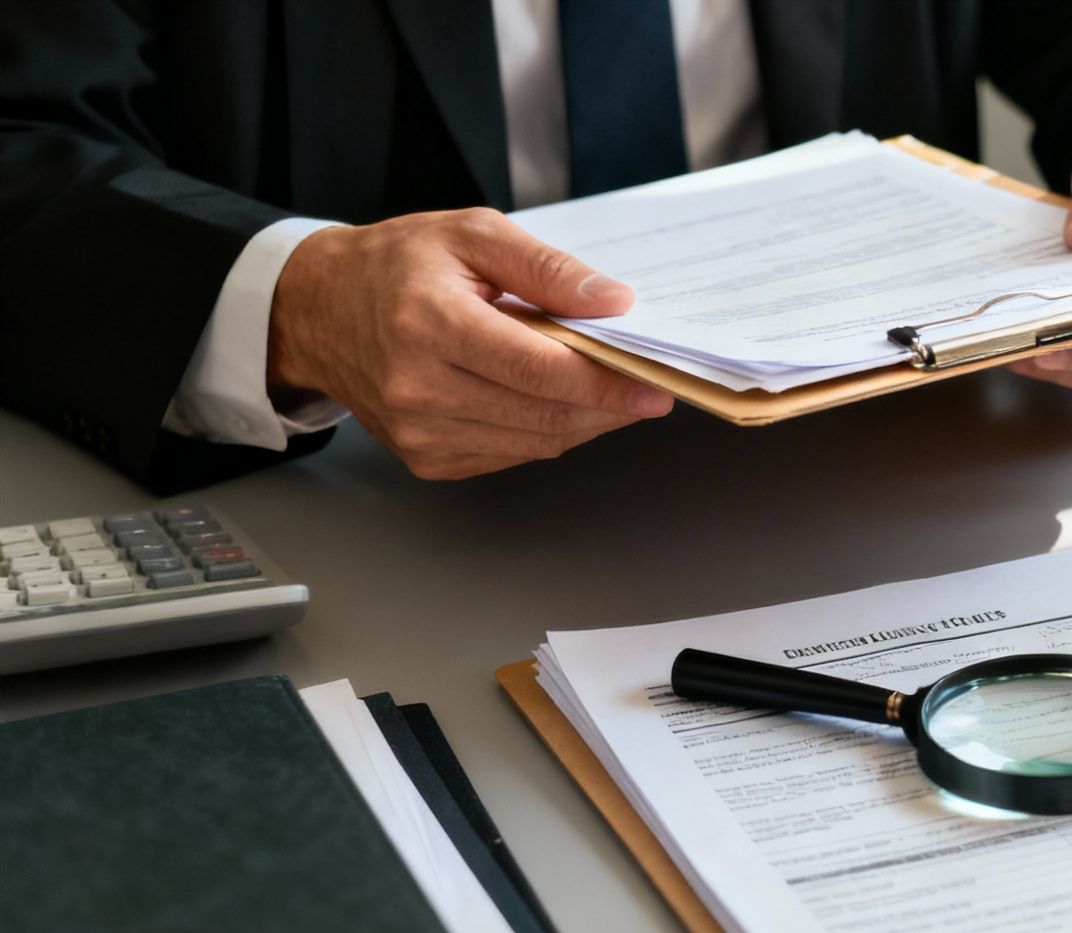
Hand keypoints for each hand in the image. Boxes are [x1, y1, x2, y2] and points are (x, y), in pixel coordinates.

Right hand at [268, 208, 674, 479]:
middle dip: (608, 406)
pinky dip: (547, 432)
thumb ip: (545, 266)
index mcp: (428, 322)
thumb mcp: (470, 234)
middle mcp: (418, 386)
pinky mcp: (424, 457)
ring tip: (609, 392)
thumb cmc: (396, 264)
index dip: (605, 382)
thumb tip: (612, 301)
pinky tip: (557, 403)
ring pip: (535, 441)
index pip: (538, 368)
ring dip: (585, 422)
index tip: (652, 384)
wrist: (319, 309)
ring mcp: (418, 431)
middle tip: (648, 389)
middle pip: (544, 413)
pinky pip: (511, 453)